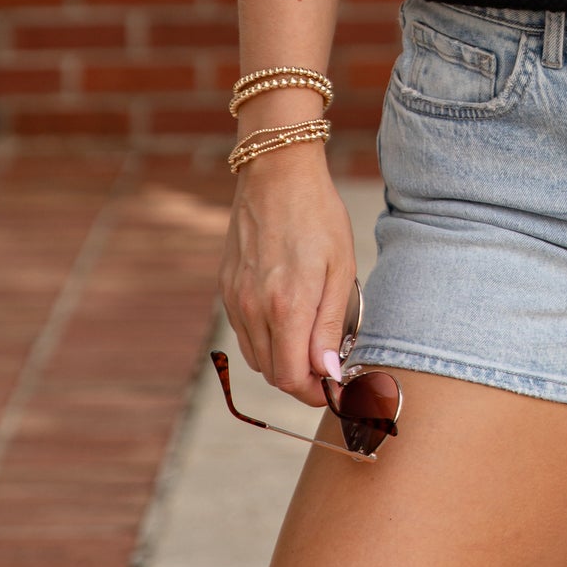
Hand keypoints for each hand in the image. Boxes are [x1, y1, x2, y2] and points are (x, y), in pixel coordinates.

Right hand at [218, 146, 358, 407]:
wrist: (276, 174)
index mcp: (287, 306)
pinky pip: (243, 332)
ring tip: (310, 339)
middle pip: (273, 374)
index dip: (315, 392)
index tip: (334, 386)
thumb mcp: (341, 268)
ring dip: (282, 360)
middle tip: (327, 364)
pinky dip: (265, 338)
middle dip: (301, 380)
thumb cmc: (318, 216)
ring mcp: (235, 300)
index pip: (292, 379)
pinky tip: (286, 316)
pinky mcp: (225, 288)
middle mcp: (254, 309)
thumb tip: (329, 373)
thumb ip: (331, 326)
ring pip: (256, 357)